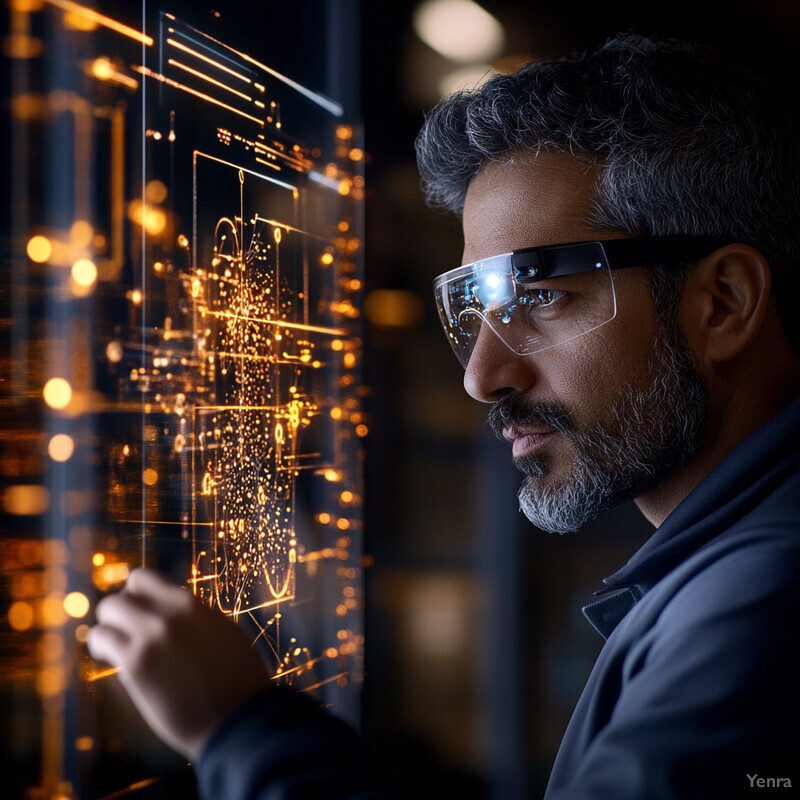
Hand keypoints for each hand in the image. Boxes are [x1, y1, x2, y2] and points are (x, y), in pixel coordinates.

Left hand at [87, 567, 271, 759]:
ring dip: (107, 629)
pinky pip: (102, 641)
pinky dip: (101, 648)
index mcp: (191, 604)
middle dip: (118, 613)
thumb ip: (193, 618)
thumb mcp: (221, 632)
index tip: (140, 612)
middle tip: (126, 633)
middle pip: (120, 595)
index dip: (135, 595)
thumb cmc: (237, 679)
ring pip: (106, 612)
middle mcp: (169, 613)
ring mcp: (151, 636)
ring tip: (114, 647)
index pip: (143, 578)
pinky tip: (114, 661)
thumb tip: (171, 613)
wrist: (238, 716)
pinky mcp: (137, 664)